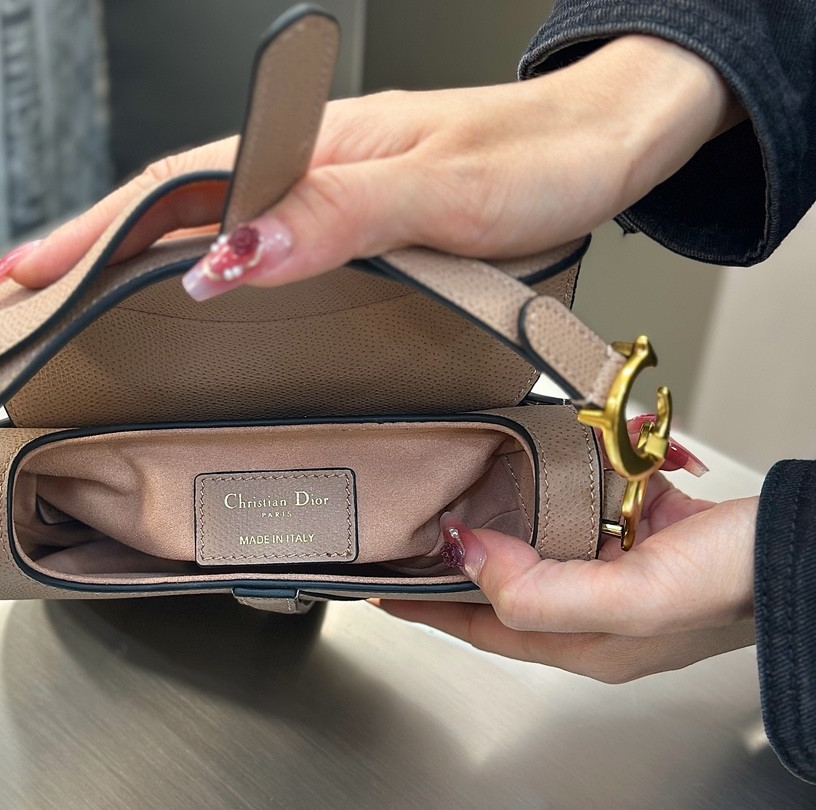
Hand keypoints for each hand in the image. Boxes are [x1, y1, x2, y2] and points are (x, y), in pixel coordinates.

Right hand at [0, 35, 740, 296]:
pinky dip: (204, 260)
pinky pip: (258, 233)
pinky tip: (193, 286)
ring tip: (74, 292)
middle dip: (88, 242)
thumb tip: (232, 255)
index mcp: (319, 144)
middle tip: (19, 290)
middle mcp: (315, 160)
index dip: (94, 232)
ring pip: (211, 215)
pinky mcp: (357, 212)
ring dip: (135, 252)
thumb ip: (341, 216)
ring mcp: (333, 184)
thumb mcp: (446, 192)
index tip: (26, 274)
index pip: (179, 186)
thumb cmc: (546, 160)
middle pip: (176, 198)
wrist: (614, 141)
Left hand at [377, 446, 756, 683]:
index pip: (479, 625)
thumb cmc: (736, 583)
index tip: (377, 581)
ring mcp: (618, 568)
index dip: (425, 605)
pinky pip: (587, 502)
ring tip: (465, 481)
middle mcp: (594, 610)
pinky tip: (560, 455)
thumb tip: (468, 555)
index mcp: (583, 641)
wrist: (808, 546)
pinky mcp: (642, 529)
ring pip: (540, 537)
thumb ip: (541, 590)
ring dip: (509, 509)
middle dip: (458, 555)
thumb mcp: (631, 598)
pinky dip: (569, 478)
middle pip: (502, 583)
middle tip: (412, 521)